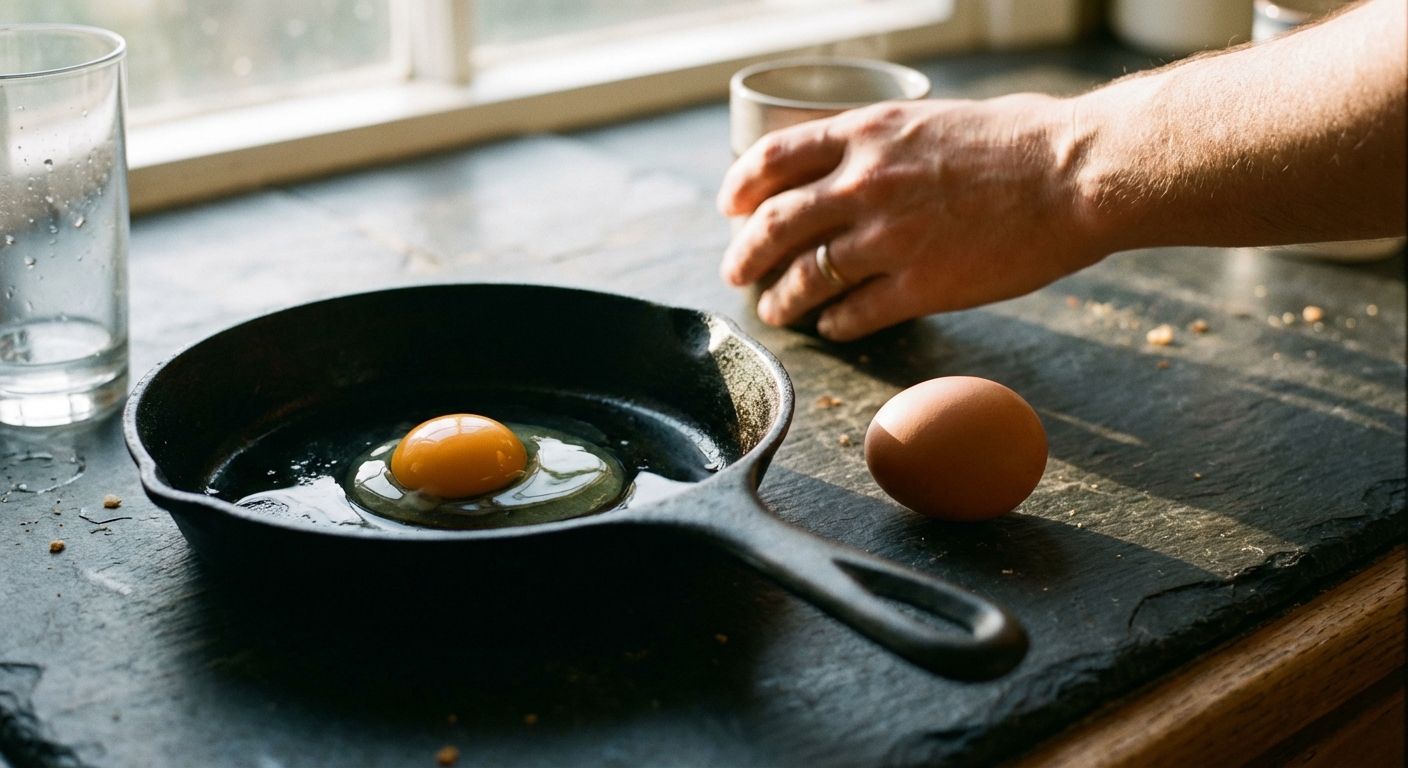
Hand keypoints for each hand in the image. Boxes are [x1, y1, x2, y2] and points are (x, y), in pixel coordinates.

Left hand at [717, 96, 1107, 341]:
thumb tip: (858, 162)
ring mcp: (888, 239)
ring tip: (775, 311)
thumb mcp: (934, 120)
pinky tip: (833, 327)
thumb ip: (886, 143)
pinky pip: (854, 314)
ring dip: (781, 299)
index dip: (740, 187)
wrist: (1078, 174)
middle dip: (744, 254)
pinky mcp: (919, 287)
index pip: (773, 159)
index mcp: (867, 135)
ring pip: (805, 278)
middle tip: (735, 272)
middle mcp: (864, 184)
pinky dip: (835, 324)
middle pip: (774, 225)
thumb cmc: (1022, 141)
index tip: (729, 207)